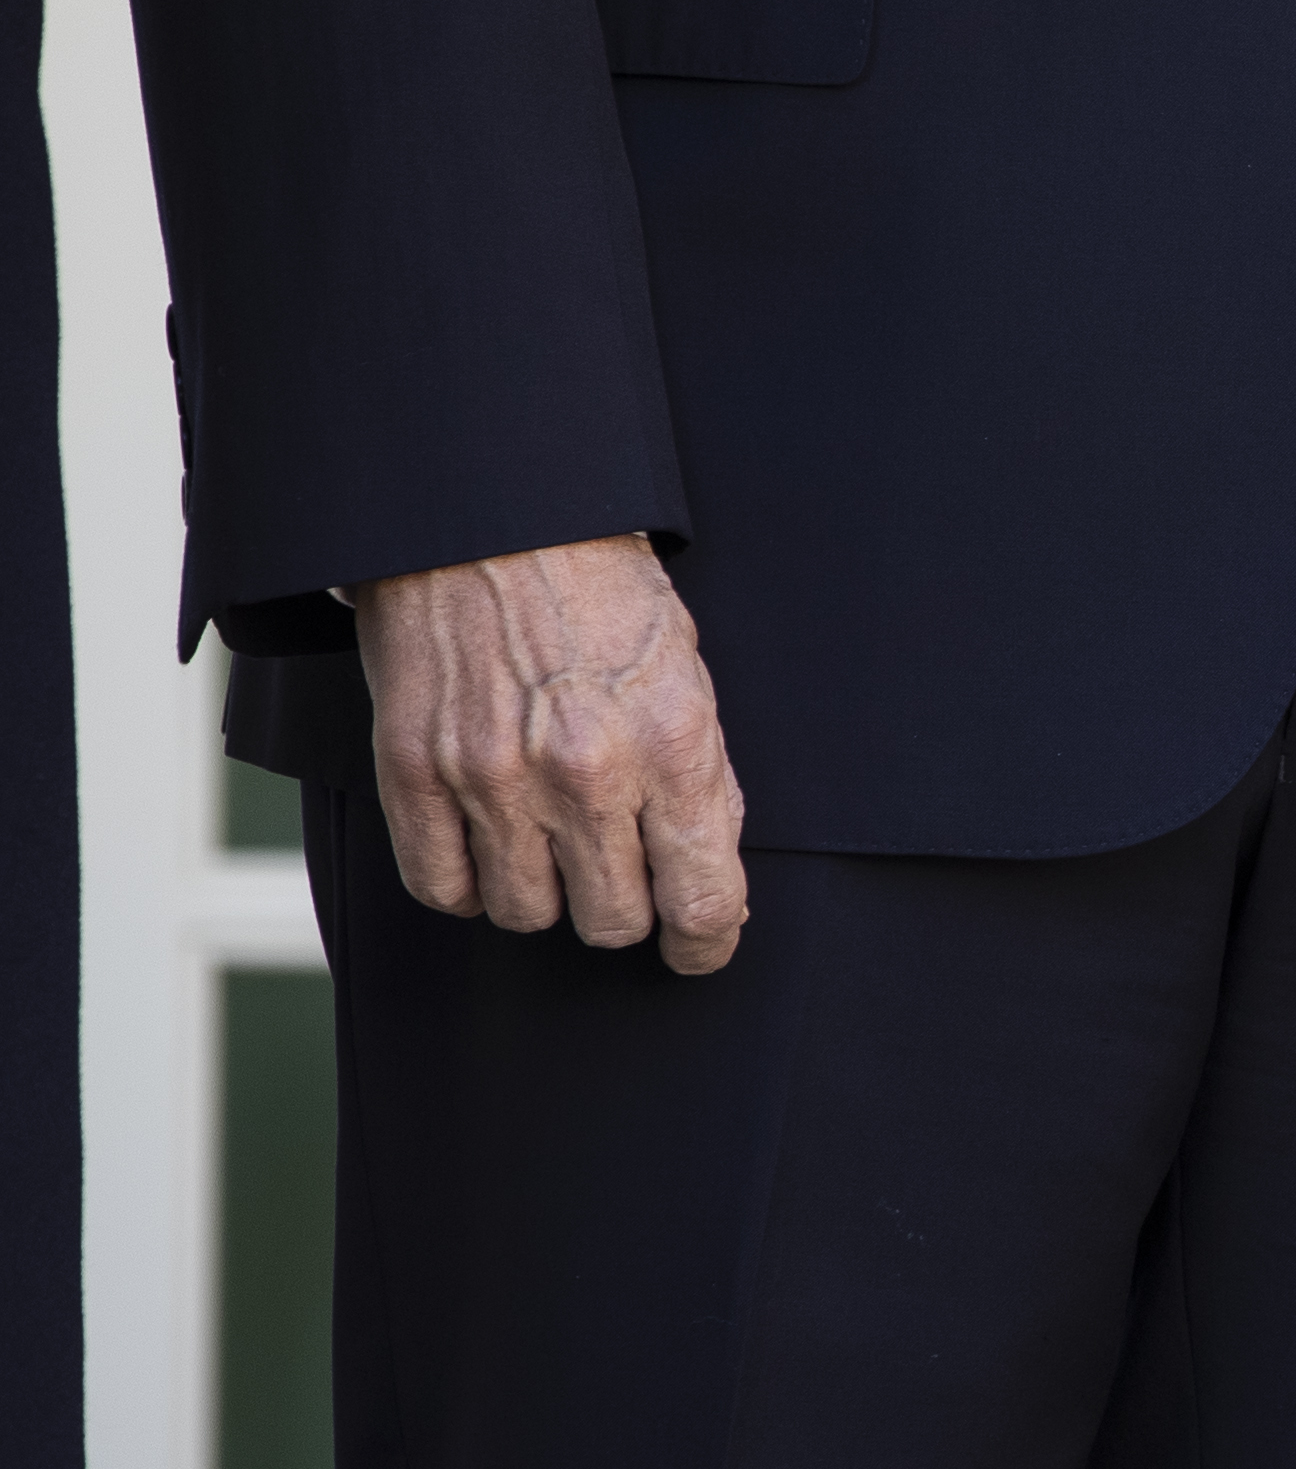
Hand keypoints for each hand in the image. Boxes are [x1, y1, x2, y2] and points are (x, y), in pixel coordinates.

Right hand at [354, 535, 750, 975]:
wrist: (491, 521)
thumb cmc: (601, 595)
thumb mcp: (689, 678)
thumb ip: (703, 782)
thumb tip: (709, 878)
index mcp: (669, 746)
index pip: (701, 902)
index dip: (705, 943)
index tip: (699, 947)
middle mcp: (582, 772)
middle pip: (613, 923)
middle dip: (626, 909)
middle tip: (621, 873)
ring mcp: (491, 776)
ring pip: (527, 915)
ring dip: (545, 896)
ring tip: (551, 845)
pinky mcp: (415, 771)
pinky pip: (441, 889)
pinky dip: (467, 883)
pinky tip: (489, 847)